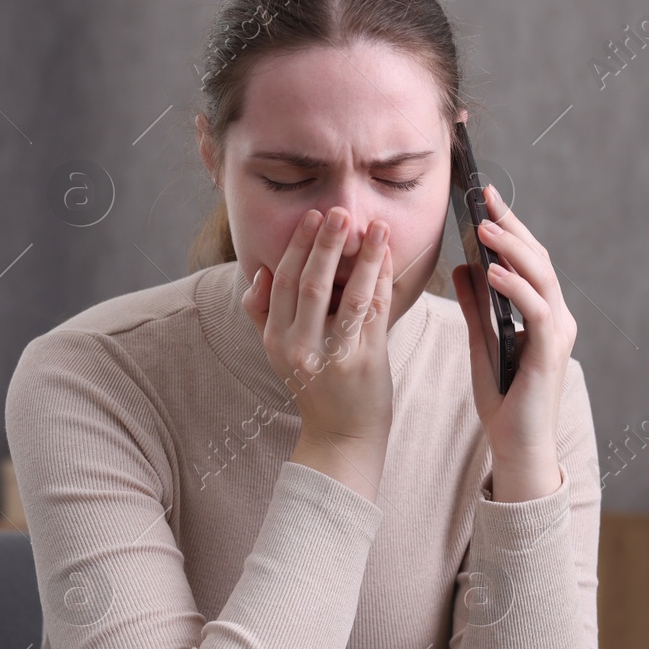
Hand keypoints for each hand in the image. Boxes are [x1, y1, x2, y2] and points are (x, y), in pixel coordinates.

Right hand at [241, 205, 394, 444]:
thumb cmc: (315, 388)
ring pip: (346, 295)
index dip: (297, 246)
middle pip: (310, 283)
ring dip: (362, 257)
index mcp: (276, 339)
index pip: (282, 282)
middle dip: (325, 243)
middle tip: (338, 211)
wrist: (341, 436)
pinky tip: (388, 257)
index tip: (311, 217)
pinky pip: (373, 312)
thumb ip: (263, 313)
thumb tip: (261, 272)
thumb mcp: (278, 353)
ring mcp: (333, 355)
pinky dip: (381, 281)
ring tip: (374, 227)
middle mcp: (299, 346)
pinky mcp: (364, 361)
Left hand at [451, 183, 576, 498]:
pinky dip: (516, 288)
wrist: (515, 445)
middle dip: (512, 226)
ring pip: (540, 279)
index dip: (509, 226)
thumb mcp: (480, 342)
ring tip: (484, 228)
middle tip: (485, 198)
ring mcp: (557, 334)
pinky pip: (536, 311)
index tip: (485, 197)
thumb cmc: (502, 398)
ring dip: (511, 251)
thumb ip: (475, 306)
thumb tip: (462, 267)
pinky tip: (493, 271)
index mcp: (542, 313)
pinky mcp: (550, 353)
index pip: (527, 260)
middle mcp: (557, 318)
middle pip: (537, 260)